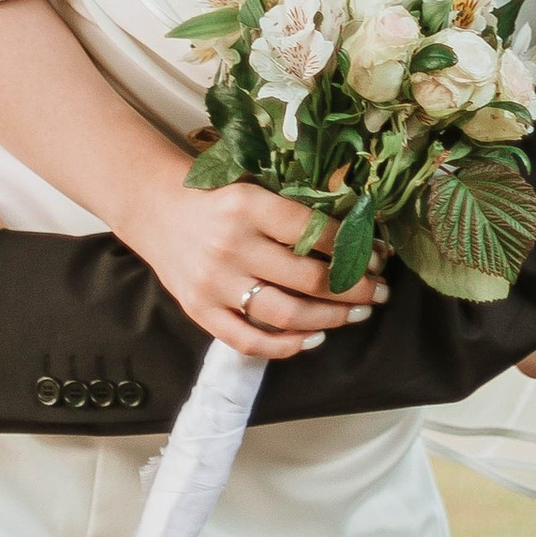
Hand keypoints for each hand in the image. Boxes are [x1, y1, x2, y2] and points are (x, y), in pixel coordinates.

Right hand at [115, 177, 392, 360]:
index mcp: (250, 205)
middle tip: (379, 292)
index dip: (354, 248)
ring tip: (358, 314)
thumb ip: (295, 211)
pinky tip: (313, 340)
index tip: (379, 256)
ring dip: (331, 318)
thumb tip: (358, 235)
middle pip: (307, 278)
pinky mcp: (200, 310)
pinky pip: (247, 340)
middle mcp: (232, 245)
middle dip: (354, 289)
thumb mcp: (255, 189)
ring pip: (285, 313)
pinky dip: (284, 347)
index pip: (314, 232)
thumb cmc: (218, 198)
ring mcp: (214, 283)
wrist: (156, 209)